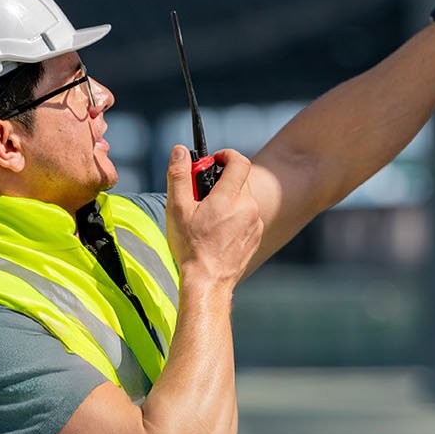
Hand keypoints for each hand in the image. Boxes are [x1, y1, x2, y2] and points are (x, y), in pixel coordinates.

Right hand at [165, 146, 261, 288]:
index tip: (215, 159)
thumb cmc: (191, 247)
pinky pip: (248, 216)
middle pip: (240, 179)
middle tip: (202, 193)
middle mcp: (248, 207)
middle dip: (222, 180)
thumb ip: (180, 176)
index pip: (239, 162)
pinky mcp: (257, 236)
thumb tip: (180, 151)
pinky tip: (219, 231)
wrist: (208, 282)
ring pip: (244, 198)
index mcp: (230, 197)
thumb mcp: (177, 208)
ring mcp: (255, 223)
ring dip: (229, 199)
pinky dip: (235, 215)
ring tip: (208, 216)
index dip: (227, 155)